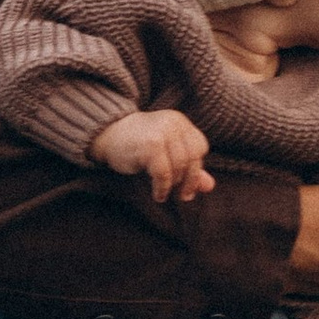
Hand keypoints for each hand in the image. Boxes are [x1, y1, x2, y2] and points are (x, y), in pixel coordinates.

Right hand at [91, 107, 213, 203]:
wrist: (107, 134)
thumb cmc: (138, 145)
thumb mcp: (167, 153)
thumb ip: (189, 168)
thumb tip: (210, 186)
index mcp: (180, 122)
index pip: (200, 147)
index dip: (196, 168)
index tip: (188, 185)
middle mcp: (173, 123)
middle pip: (192, 158)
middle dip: (189, 180)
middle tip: (183, 196)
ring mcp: (162, 133)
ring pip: (180, 167)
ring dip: (174, 185)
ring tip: (165, 192)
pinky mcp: (150, 145)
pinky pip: (164, 173)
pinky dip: (163, 188)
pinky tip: (158, 194)